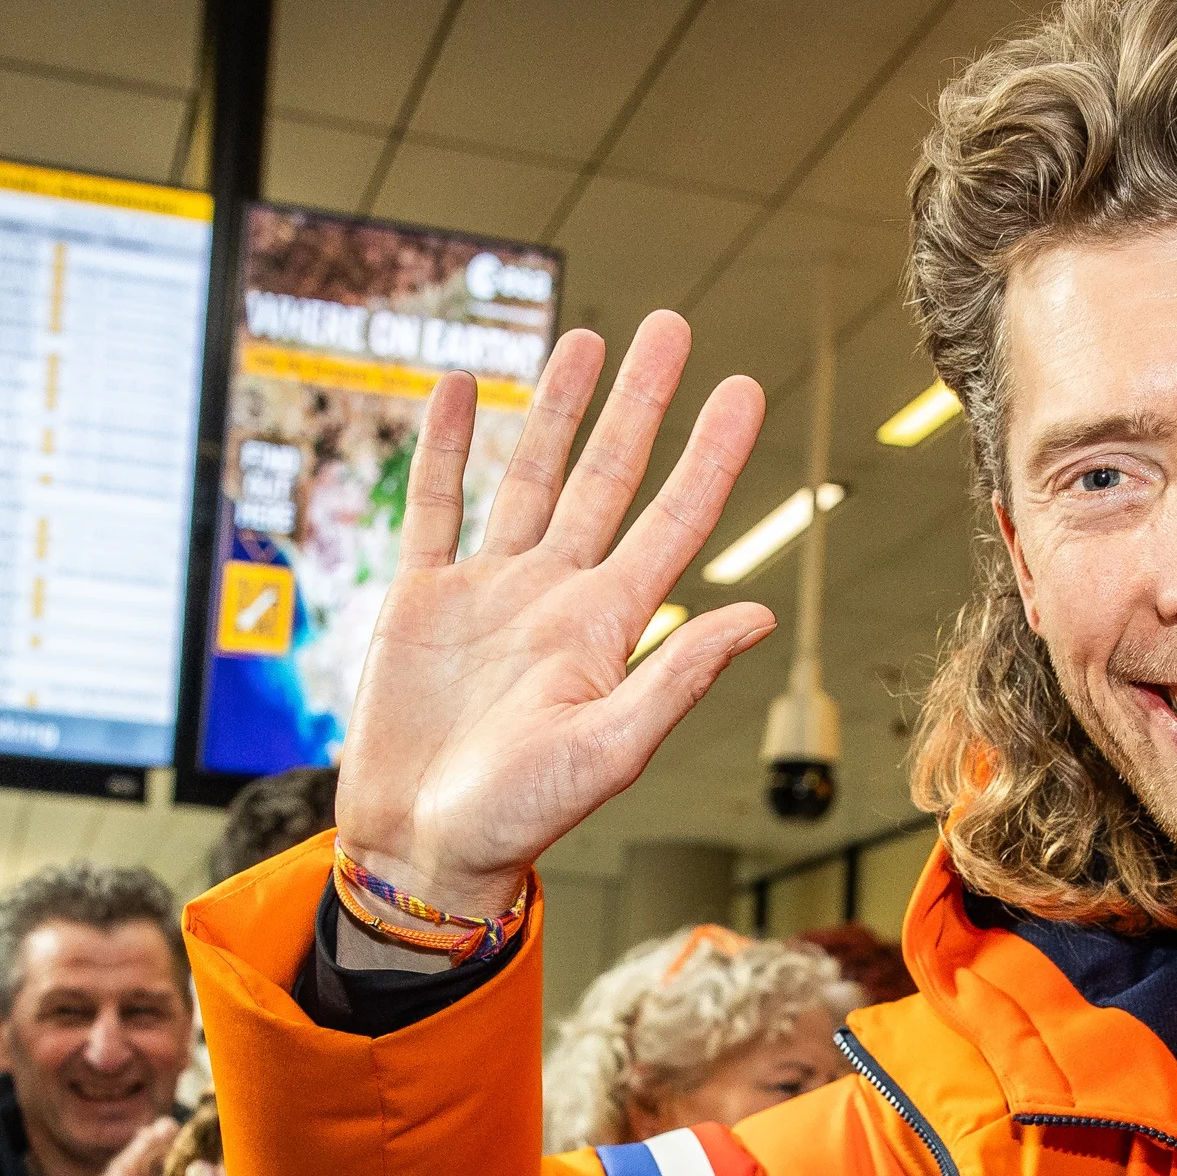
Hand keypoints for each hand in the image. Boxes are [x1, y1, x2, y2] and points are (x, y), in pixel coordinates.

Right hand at [337, 312, 771, 917]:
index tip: (742, 390)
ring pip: (529, 477)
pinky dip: (447, 447)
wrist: (420, 849)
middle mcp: (555, 597)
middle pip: (607, 477)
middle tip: (670, 325)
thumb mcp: (607, 752)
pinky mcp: (421, 600)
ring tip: (585, 339)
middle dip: (638, 402)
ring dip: (556, 408)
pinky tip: (462, 389)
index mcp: (606, 629)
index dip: (708, 456)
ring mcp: (488, 592)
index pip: (671, 522)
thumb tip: (757, 616)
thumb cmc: (517, 819)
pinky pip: (436, 506)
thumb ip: (676, 678)